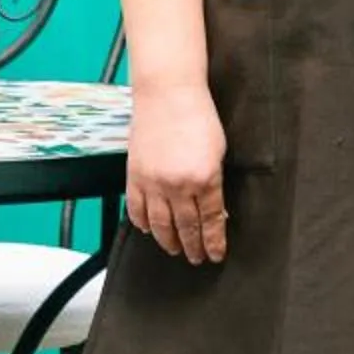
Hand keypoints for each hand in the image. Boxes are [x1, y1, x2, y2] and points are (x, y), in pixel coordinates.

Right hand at [125, 81, 229, 264]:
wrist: (167, 94)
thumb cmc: (199, 116)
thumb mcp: (218, 150)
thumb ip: (215, 182)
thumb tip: (216, 210)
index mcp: (205, 178)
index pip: (212, 220)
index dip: (214, 242)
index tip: (216, 255)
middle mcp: (178, 185)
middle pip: (187, 227)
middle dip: (193, 247)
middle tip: (197, 259)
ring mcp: (154, 182)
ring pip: (161, 224)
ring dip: (169, 241)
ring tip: (176, 251)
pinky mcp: (135, 176)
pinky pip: (137, 209)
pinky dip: (142, 223)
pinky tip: (149, 230)